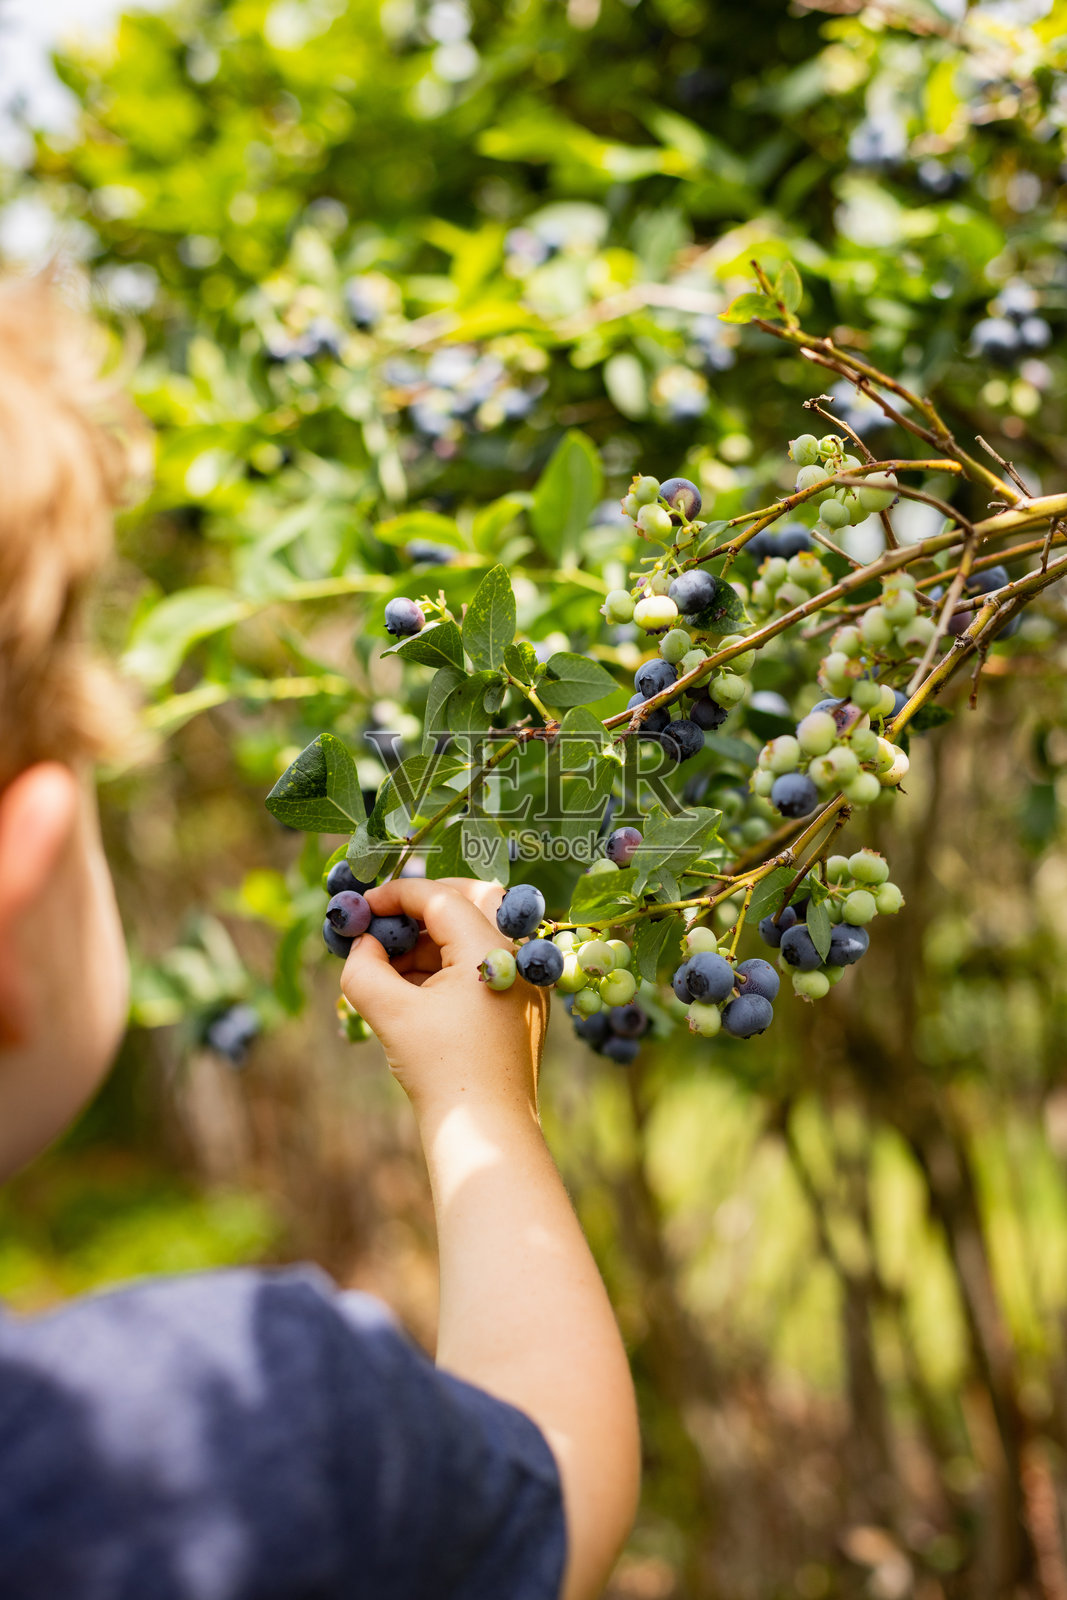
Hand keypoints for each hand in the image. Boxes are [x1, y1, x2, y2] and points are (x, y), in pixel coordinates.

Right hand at [340, 878, 548, 1119]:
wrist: (484, 1132)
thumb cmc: (440, 1069)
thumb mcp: (389, 1013)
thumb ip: (364, 968)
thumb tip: (362, 944)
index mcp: (492, 948)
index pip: (441, 898)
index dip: (395, 896)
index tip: (361, 908)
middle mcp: (518, 957)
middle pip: (471, 902)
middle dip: (423, 907)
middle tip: (384, 921)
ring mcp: (523, 983)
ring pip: (475, 936)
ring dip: (430, 941)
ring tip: (386, 967)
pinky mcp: (519, 1008)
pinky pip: (482, 968)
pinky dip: (446, 968)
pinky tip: (410, 990)